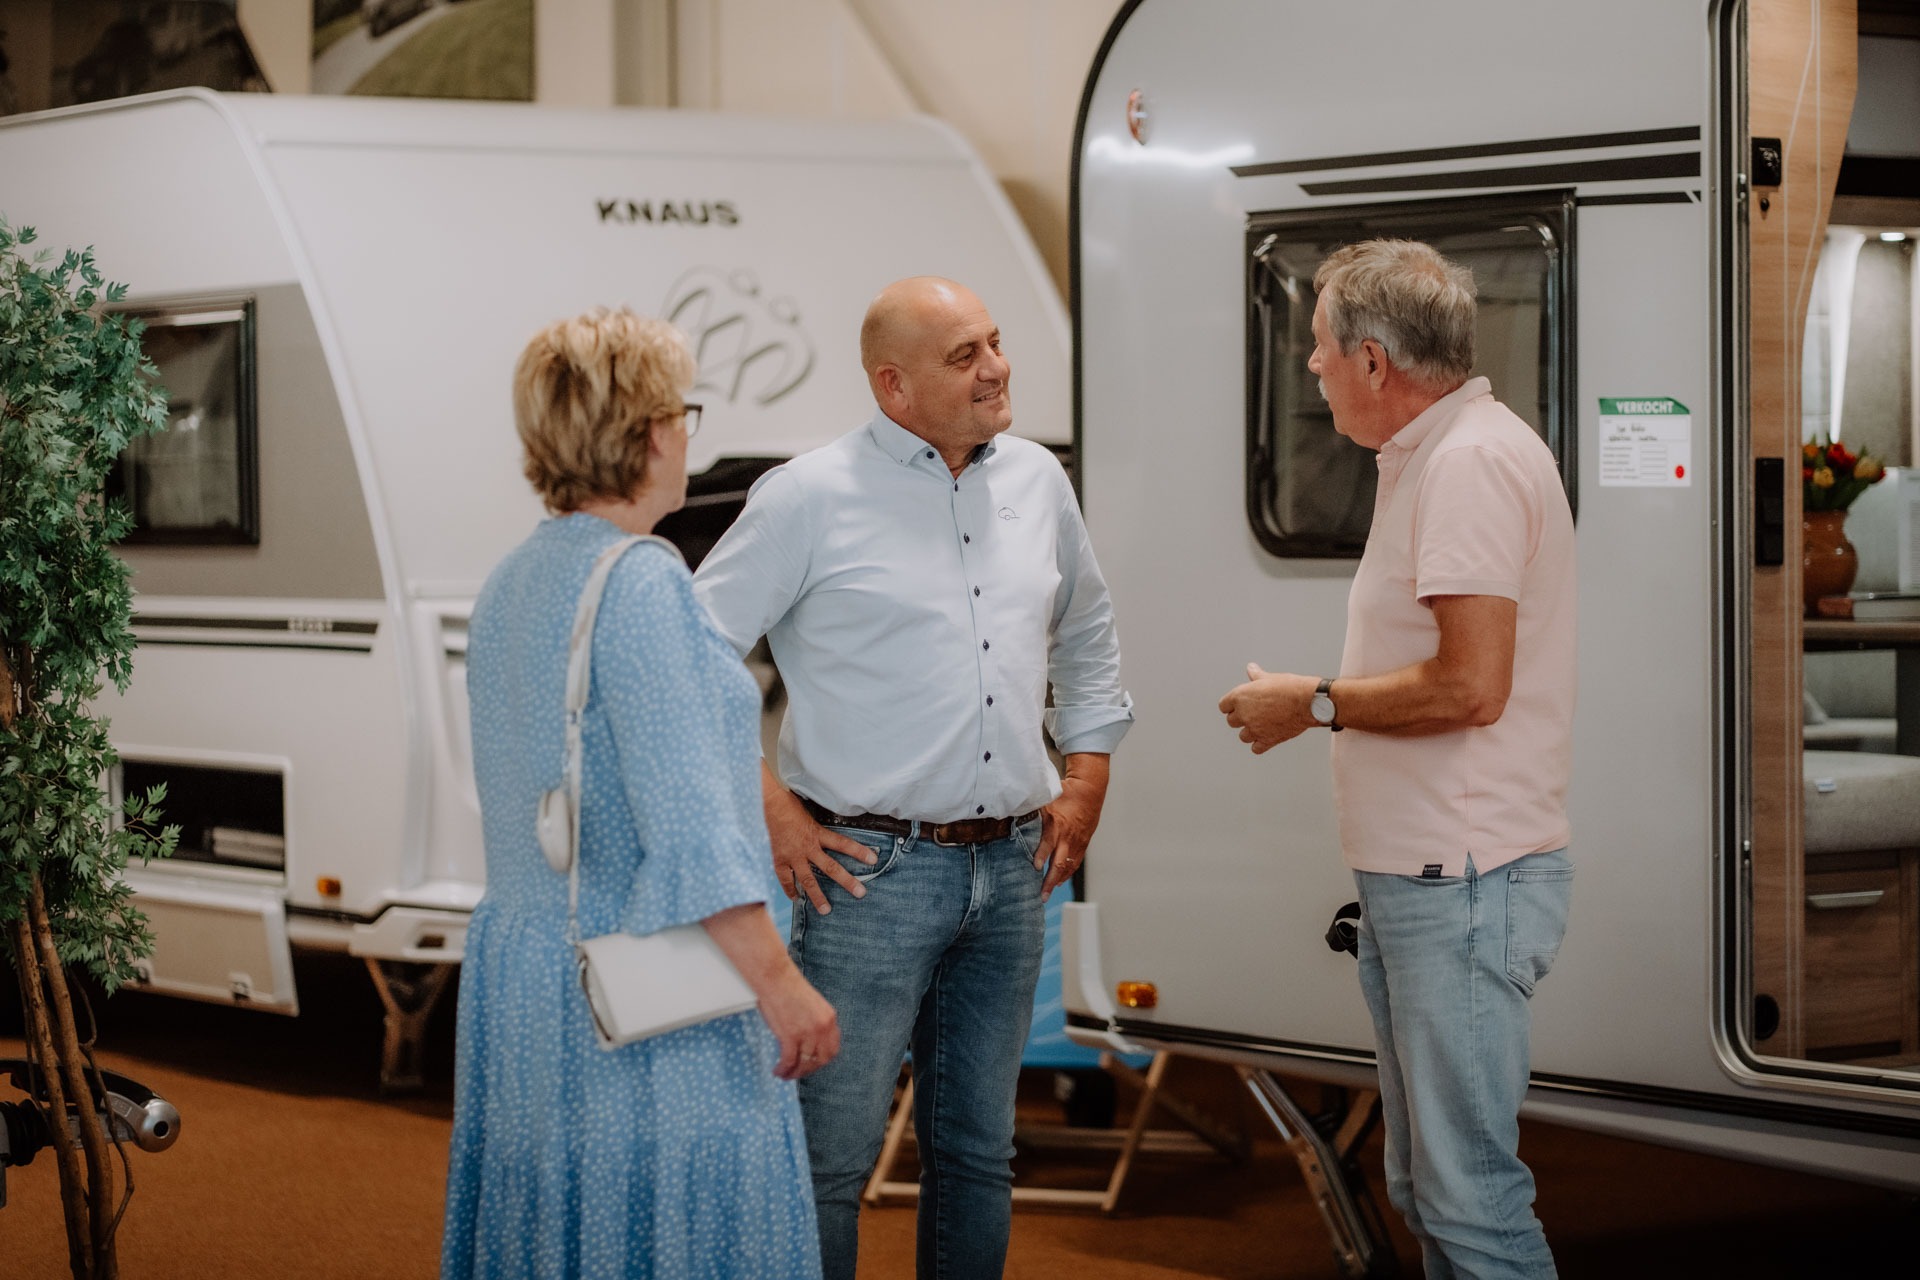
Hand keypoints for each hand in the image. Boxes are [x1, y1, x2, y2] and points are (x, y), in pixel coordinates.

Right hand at [758, 966, 839, 1079]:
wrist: (776, 979)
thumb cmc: (789, 989)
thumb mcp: (813, 1005)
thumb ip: (816, 1022)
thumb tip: (810, 1042)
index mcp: (830, 1018)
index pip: (833, 1048)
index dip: (822, 1060)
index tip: (812, 1064)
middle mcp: (822, 1027)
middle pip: (821, 1060)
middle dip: (809, 1070)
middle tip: (798, 1072)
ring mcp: (807, 1033)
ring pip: (804, 1063)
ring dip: (794, 1073)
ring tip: (785, 1075)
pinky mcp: (791, 1036)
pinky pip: (789, 1061)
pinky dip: (783, 1070)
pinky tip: (778, 1071)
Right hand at [764, 777, 875, 914]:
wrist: (765, 804)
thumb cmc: (787, 803)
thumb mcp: (809, 811)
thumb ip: (818, 824)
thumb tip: (828, 829)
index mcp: (817, 833)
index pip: (843, 844)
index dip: (859, 851)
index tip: (874, 859)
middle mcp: (807, 847)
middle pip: (830, 868)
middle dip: (846, 881)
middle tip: (860, 893)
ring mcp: (792, 856)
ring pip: (808, 880)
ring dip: (817, 895)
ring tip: (825, 909)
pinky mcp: (778, 859)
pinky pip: (785, 879)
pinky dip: (790, 890)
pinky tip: (795, 899)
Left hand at [1036, 754, 1108, 900]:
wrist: (1090, 791)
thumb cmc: (1065, 794)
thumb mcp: (1046, 799)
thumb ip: (1030, 810)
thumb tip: (1009, 813)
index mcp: (1056, 824)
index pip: (1048, 843)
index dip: (1041, 855)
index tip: (1034, 867)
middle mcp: (1067, 837)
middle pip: (1059, 863)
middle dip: (1049, 881)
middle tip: (1041, 895)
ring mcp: (1077, 843)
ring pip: (1068, 867)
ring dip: (1057, 881)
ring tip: (1047, 894)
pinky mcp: (1083, 845)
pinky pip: (1075, 863)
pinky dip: (1067, 874)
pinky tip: (1059, 882)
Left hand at [1218, 662, 1317, 752]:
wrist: (1307, 702)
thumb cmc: (1290, 688)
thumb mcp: (1269, 677)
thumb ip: (1256, 675)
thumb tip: (1251, 668)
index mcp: (1240, 697)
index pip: (1223, 705)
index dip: (1231, 705)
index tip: (1237, 705)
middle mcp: (1244, 714)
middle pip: (1231, 722)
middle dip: (1240, 718)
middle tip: (1252, 714)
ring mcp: (1255, 729)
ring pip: (1243, 736)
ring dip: (1249, 732)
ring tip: (1260, 726)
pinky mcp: (1267, 740)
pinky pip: (1256, 748)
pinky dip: (1260, 745)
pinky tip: (1265, 738)